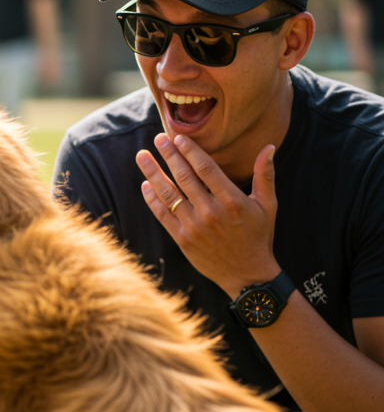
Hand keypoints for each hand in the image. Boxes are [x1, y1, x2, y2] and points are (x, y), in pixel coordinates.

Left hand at [135, 133, 280, 297]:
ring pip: (169, 194)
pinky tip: (145, 184)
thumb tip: (268, 147)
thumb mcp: (267, 205)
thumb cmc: (258, 236)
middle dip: (169, 155)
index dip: (190, 151)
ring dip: (153, 173)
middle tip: (157, 138)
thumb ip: (265, 175)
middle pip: (184, 177)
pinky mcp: (182, 239)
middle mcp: (211, 212)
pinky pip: (162, 215)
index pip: (206, 169)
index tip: (178, 137)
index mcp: (233, 201)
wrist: (247, 274)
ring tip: (142, 156)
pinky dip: (152, 199)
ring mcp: (194, 226)